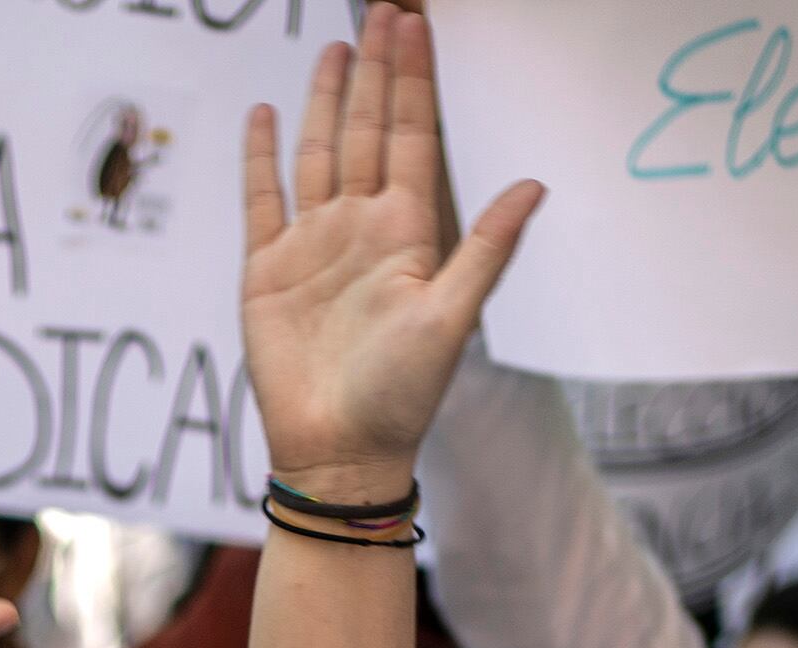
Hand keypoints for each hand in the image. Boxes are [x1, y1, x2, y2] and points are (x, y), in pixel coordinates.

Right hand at [239, 3, 539, 502]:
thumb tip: (536, 185)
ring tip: (336, 48)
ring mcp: (313, 246)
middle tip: (382, 9)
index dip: (413, 80)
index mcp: (406, 232)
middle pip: (368, 131)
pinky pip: (263, 199)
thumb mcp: (451, 319)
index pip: (413, 137)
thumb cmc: (400, 398)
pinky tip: (265, 115)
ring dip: (327, 101)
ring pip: (320, 152)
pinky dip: (262, 158)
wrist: (338, 453)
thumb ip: (487, 249)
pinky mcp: (268, 270)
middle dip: (376, 72)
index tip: (413, 23)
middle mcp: (361, 228)